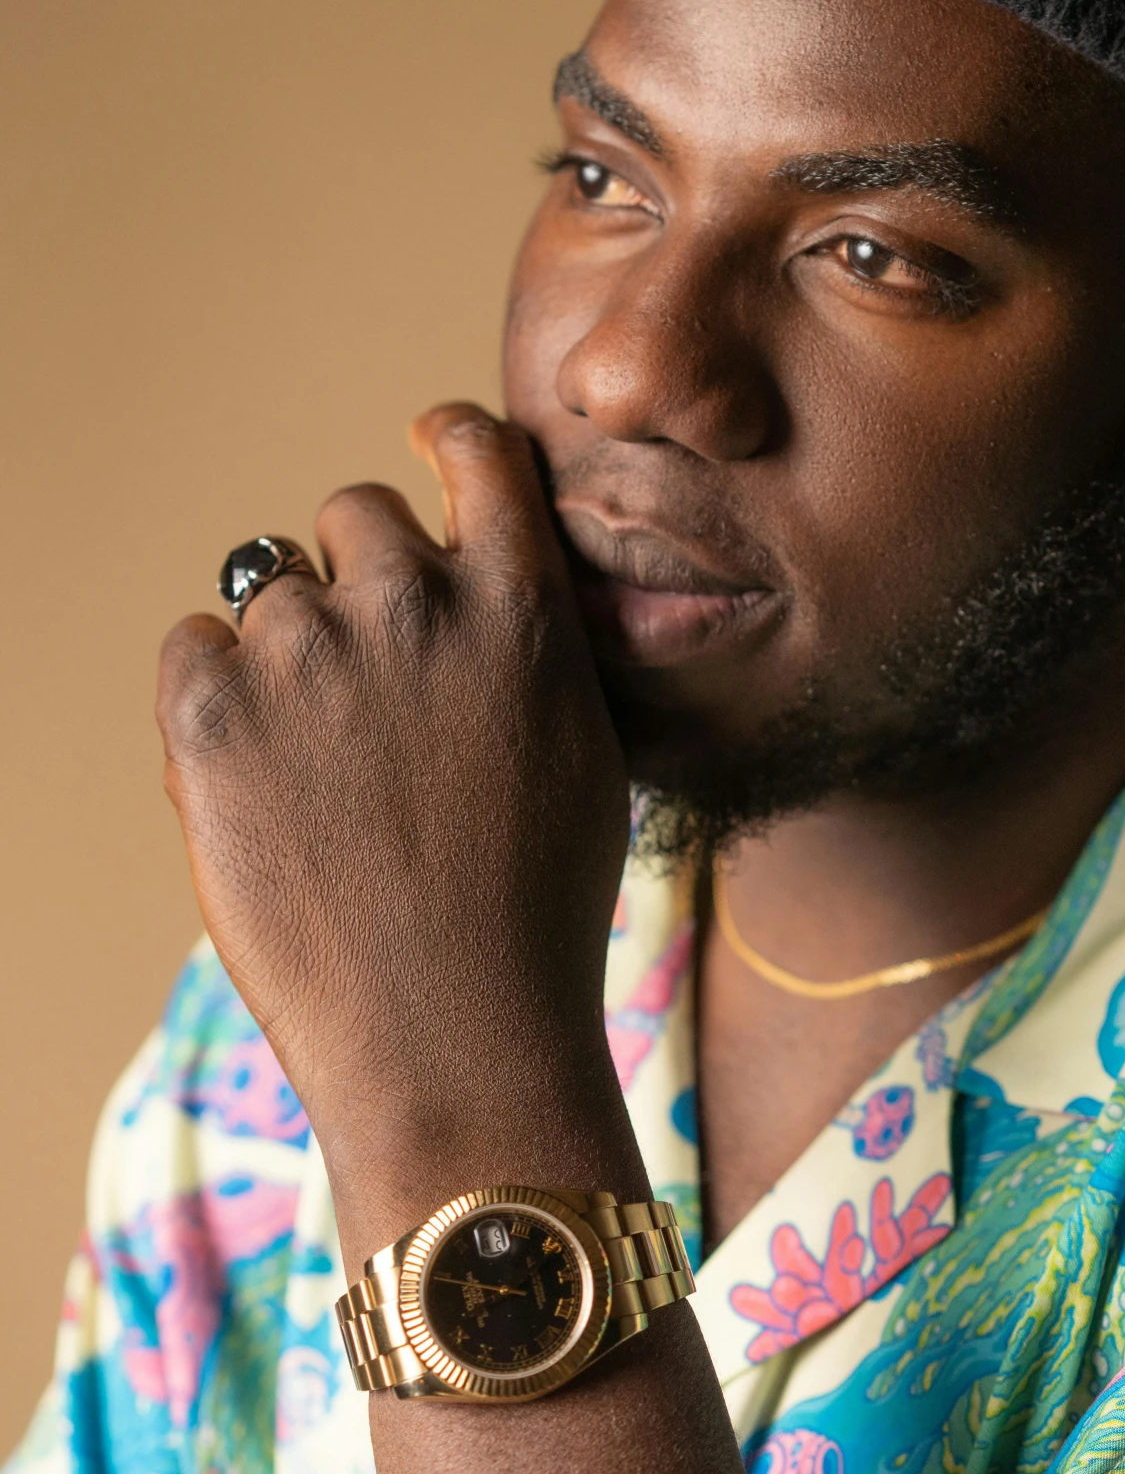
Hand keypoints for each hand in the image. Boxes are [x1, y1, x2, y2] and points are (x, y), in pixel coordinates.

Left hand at [156, 405, 631, 1194]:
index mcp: (518, 603)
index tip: (428, 446)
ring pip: (266, 591)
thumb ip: (529, 641)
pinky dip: (214, 696)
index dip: (446, 440)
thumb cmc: (536, 910)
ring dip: (286, 649)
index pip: (475, 448)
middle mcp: (411, 601)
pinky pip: (190, 648)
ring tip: (317, 764)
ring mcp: (306, 654)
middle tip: (364, 675)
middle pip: (353, 515)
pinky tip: (256, 774)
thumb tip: (480, 590)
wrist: (456, 1033)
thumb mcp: (584, 747)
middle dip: (356, 575)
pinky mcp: (210, 717)